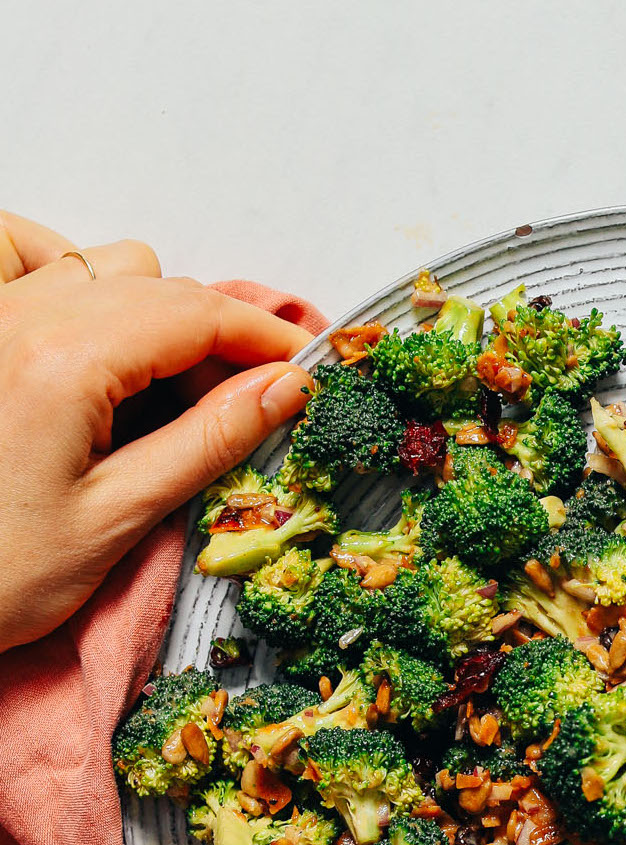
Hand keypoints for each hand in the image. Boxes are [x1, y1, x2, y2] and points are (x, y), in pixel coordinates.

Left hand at [0, 211, 315, 652]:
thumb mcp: (118, 517)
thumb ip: (208, 440)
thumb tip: (285, 388)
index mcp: (62, 362)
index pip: (195, 313)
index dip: (265, 336)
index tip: (309, 368)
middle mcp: (16, 316)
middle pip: (157, 284)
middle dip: (217, 335)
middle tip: (247, 406)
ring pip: (102, 267)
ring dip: (152, 313)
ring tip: (164, 392)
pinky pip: (28, 258)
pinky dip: (74, 280)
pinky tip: (92, 342)